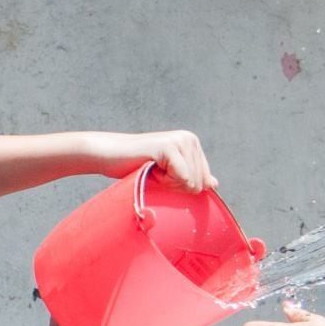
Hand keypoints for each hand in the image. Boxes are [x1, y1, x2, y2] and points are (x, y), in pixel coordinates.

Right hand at [87, 130, 214, 192]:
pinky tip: (151, 167)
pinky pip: (181, 178)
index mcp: (193, 144)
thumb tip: (214, 184)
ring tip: (152, 168)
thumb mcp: (169, 175)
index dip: (182, 186)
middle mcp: (190, 139)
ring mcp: (180, 141)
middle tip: (155, 171)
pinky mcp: (169, 147)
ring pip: (191, 183)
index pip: (204, 181)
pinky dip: (164, 181)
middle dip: (175, 186)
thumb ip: (192, 177)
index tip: (163, 174)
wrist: (110, 155)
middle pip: (199, 184)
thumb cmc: (136, 167)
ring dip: (168, 184)